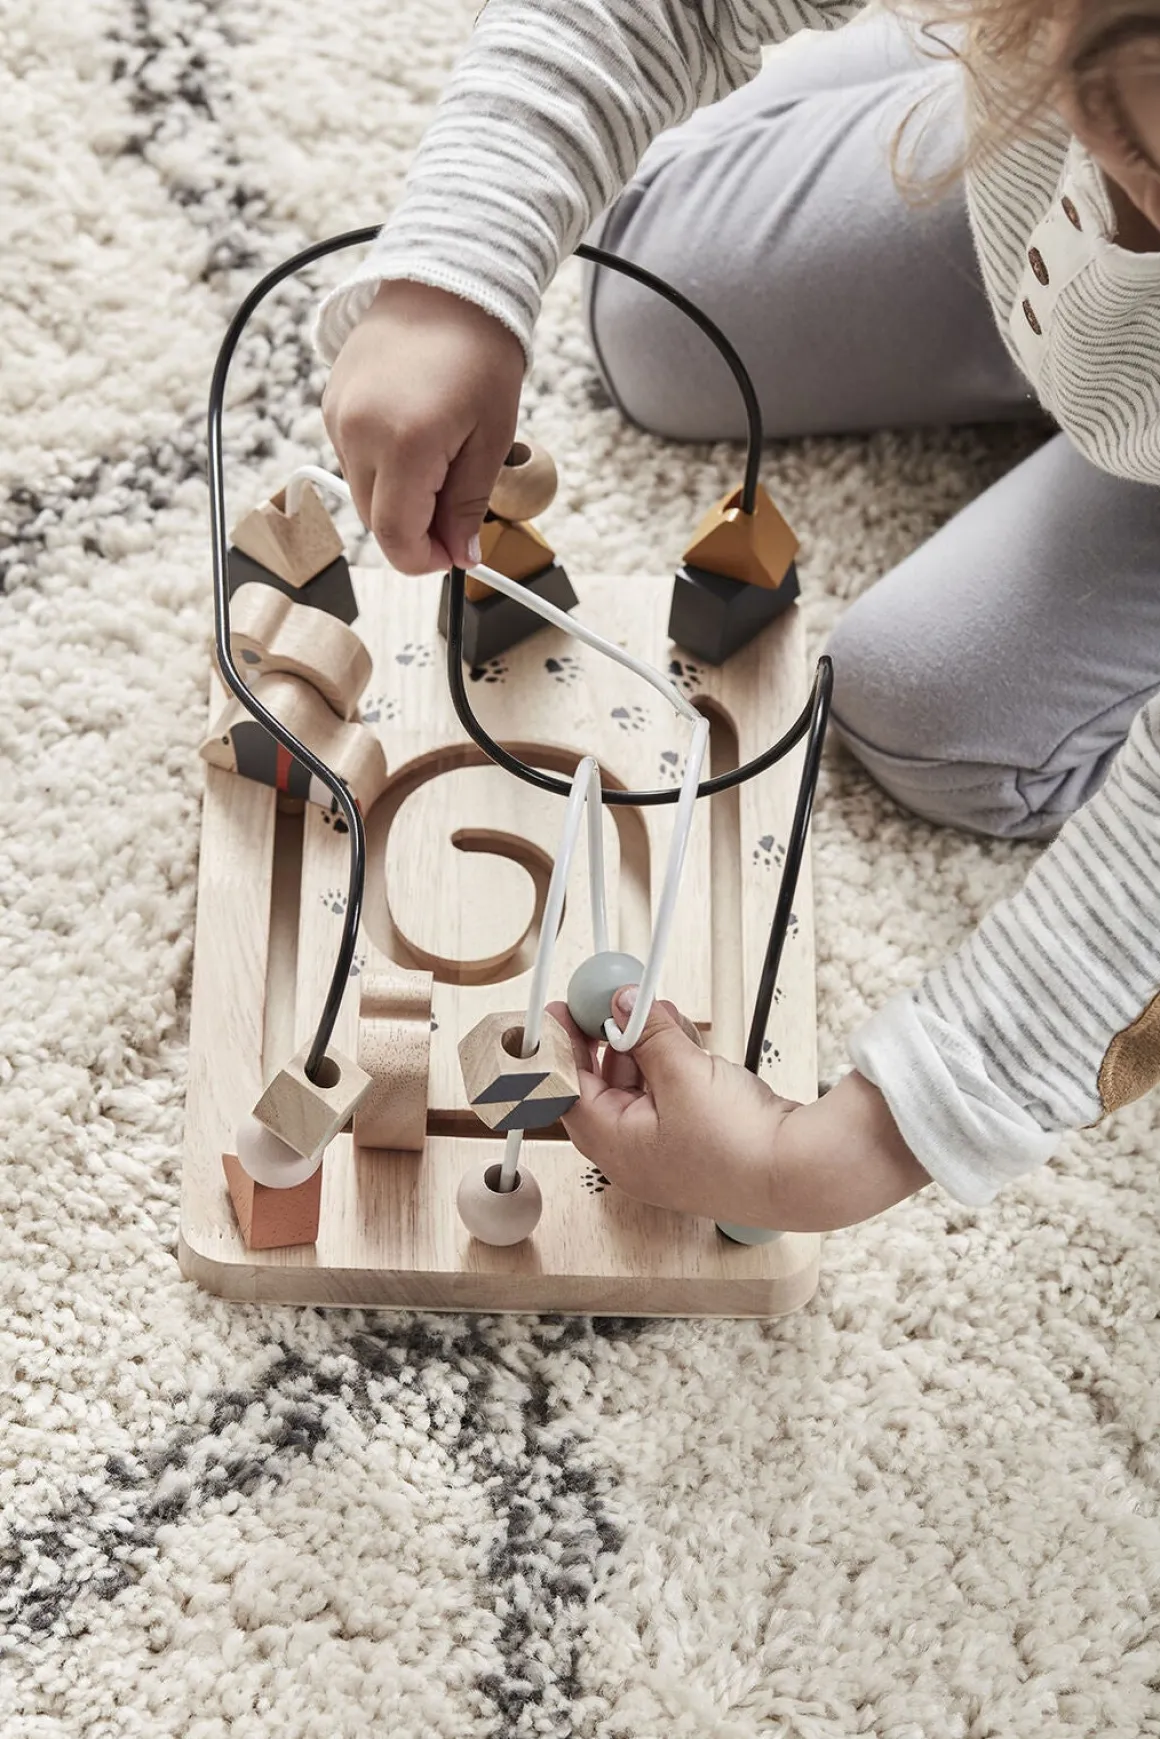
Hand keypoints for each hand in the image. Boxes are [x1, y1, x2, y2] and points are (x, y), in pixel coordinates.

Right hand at [322, 280, 524, 573]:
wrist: (447, 283)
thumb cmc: (479, 353)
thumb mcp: (492, 437)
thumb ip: (469, 504)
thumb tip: (460, 554)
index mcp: (404, 444)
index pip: (396, 537)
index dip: (425, 560)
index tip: (453, 556)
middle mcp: (359, 433)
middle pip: (376, 521)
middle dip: (416, 531)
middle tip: (458, 515)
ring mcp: (338, 418)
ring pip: (363, 493)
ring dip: (400, 499)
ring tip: (441, 462)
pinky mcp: (331, 405)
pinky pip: (354, 460)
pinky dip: (383, 468)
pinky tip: (416, 439)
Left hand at [551, 988, 929, 1232]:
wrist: (804, 1173)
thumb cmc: (739, 1146)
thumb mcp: (682, 1073)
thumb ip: (646, 1033)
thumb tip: (621, 1003)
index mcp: (616, 1148)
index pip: (568, 1091)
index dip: (562, 1047)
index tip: (562, 1011)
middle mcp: (636, 1156)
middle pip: (604, 1087)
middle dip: (608, 1040)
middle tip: (609, 1001)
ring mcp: (669, 1151)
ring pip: (641, 1088)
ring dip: (644, 1047)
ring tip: (652, 1010)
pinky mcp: (700, 1141)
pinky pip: (671, 1096)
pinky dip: (671, 1064)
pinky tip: (680, 1035)